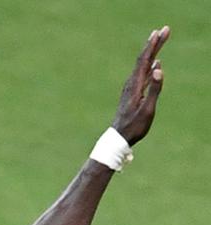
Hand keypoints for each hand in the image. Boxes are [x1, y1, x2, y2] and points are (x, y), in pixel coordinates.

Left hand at [111, 26, 167, 145]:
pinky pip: (142, 74)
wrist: (119, 137)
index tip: (160, 32)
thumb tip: (159, 69)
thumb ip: (154, 89)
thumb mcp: (147, 109)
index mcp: (136, 85)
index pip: (145, 60)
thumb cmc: (134, 125)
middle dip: (154, 44)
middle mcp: (132, 83)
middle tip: (164, 29)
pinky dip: (149, 65)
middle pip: (144, 59)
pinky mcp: (133, 92)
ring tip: (159, 40)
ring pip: (143, 65)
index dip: (153, 45)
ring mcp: (132, 87)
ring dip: (152, 51)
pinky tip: (154, 64)